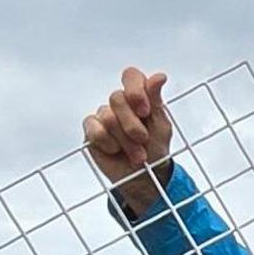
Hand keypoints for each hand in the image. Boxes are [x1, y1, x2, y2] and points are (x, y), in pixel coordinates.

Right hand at [83, 67, 173, 215]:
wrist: (145, 178)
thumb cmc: (155, 149)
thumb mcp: (161, 126)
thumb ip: (157, 101)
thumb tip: (159, 77)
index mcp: (138, 96)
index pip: (131, 76)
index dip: (136, 91)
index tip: (145, 111)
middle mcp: (119, 103)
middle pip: (118, 98)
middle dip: (133, 125)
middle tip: (143, 140)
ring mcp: (103, 115)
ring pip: (108, 117)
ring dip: (125, 140)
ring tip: (136, 154)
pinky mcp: (92, 131)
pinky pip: (95, 130)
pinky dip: (109, 144)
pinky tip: (116, 150)